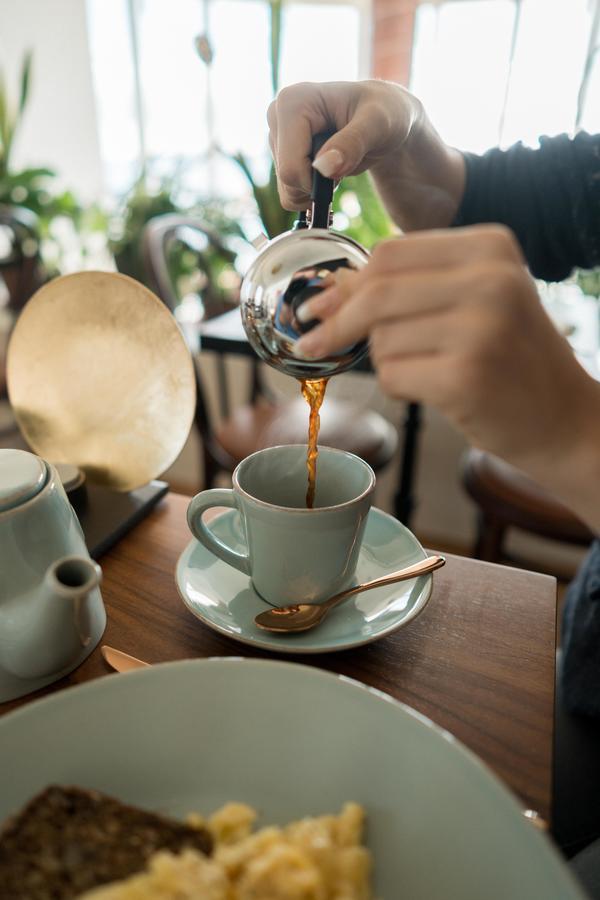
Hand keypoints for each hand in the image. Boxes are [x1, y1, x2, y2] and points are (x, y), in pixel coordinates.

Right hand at [267, 80, 464, 230]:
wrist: (387, 116)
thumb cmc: (386, 113)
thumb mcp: (378, 125)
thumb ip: (352, 144)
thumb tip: (323, 167)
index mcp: (293, 101)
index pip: (290, 167)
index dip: (317, 181)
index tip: (344, 168)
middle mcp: (277, 115)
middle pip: (286, 179)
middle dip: (317, 184)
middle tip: (344, 162)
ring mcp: (278, 134)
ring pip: (286, 188)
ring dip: (316, 187)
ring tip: (338, 161)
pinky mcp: (282, 151)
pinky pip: (289, 190)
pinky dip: (311, 189)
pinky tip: (329, 167)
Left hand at [294, 225, 599, 530]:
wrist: (563, 419)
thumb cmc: (509, 358)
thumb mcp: (471, 302)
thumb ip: (407, 287)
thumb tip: (329, 290)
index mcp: (490, 247)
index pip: (390, 253)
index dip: (346, 283)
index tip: (317, 306)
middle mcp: (490, 279)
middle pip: (377, 291)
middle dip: (337, 322)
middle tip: (313, 343)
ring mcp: (481, 327)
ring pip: (381, 337)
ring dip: (387, 360)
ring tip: (432, 369)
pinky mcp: (465, 376)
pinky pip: (392, 374)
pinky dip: (399, 386)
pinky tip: (434, 390)